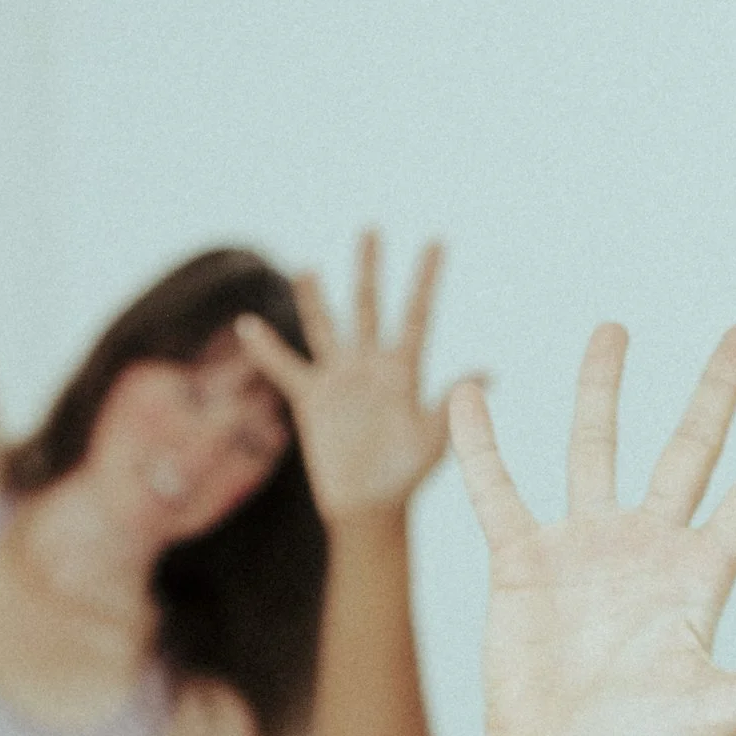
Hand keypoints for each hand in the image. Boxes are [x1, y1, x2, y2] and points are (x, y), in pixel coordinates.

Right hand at [232, 235, 472, 521]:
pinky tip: (247, 325)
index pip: (416, 315)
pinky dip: (266, 348)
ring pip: (326, 327)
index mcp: (405, 370)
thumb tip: (488, 372)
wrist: (369, 506)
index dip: (426, 279)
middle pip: (369, 307)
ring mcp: (339, 379)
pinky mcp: (311, 398)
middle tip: (371, 229)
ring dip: (316, 299)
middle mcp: (371, 365)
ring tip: (307, 268)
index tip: (436, 241)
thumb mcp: (434, 439)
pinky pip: (285, 367)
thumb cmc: (407, 474)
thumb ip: (451, 402)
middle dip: (370, 270)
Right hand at [450, 326, 735, 735]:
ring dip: (602, 390)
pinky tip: (467, 397)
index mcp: (701, 575)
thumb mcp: (717, 713)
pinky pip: (498, 492)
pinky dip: (480, 447)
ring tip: (614, 329)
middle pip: (691, 449)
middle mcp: (649, 547)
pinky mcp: (524, 561)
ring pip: (596, 450)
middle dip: (718, 390)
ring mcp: (586, 548)